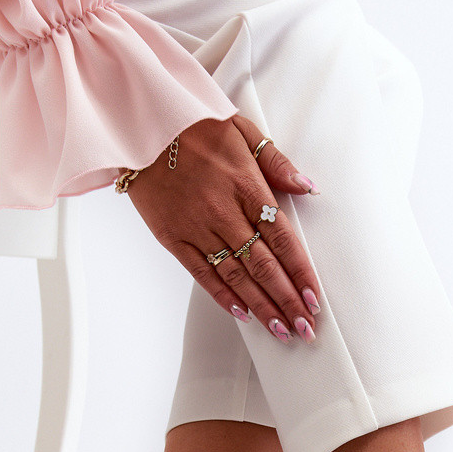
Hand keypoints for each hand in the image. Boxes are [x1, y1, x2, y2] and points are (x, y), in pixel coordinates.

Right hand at [126, 115, 320, 343]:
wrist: (136, 120)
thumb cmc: (193, 121)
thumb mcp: (241, 129)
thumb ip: (277, 162)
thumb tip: (308, 188)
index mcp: (246, 185)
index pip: (282, 239)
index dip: (300, 273)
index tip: (315, 299)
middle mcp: (223, 211)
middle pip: (263, 266)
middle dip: (288, 301)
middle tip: (305, 328)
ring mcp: (196, 227)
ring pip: (236, 276)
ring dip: (261, 308)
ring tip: (281, 331)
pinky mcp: (172, 236)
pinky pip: (201, 273)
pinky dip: (223, 296)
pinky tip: (243, 314)